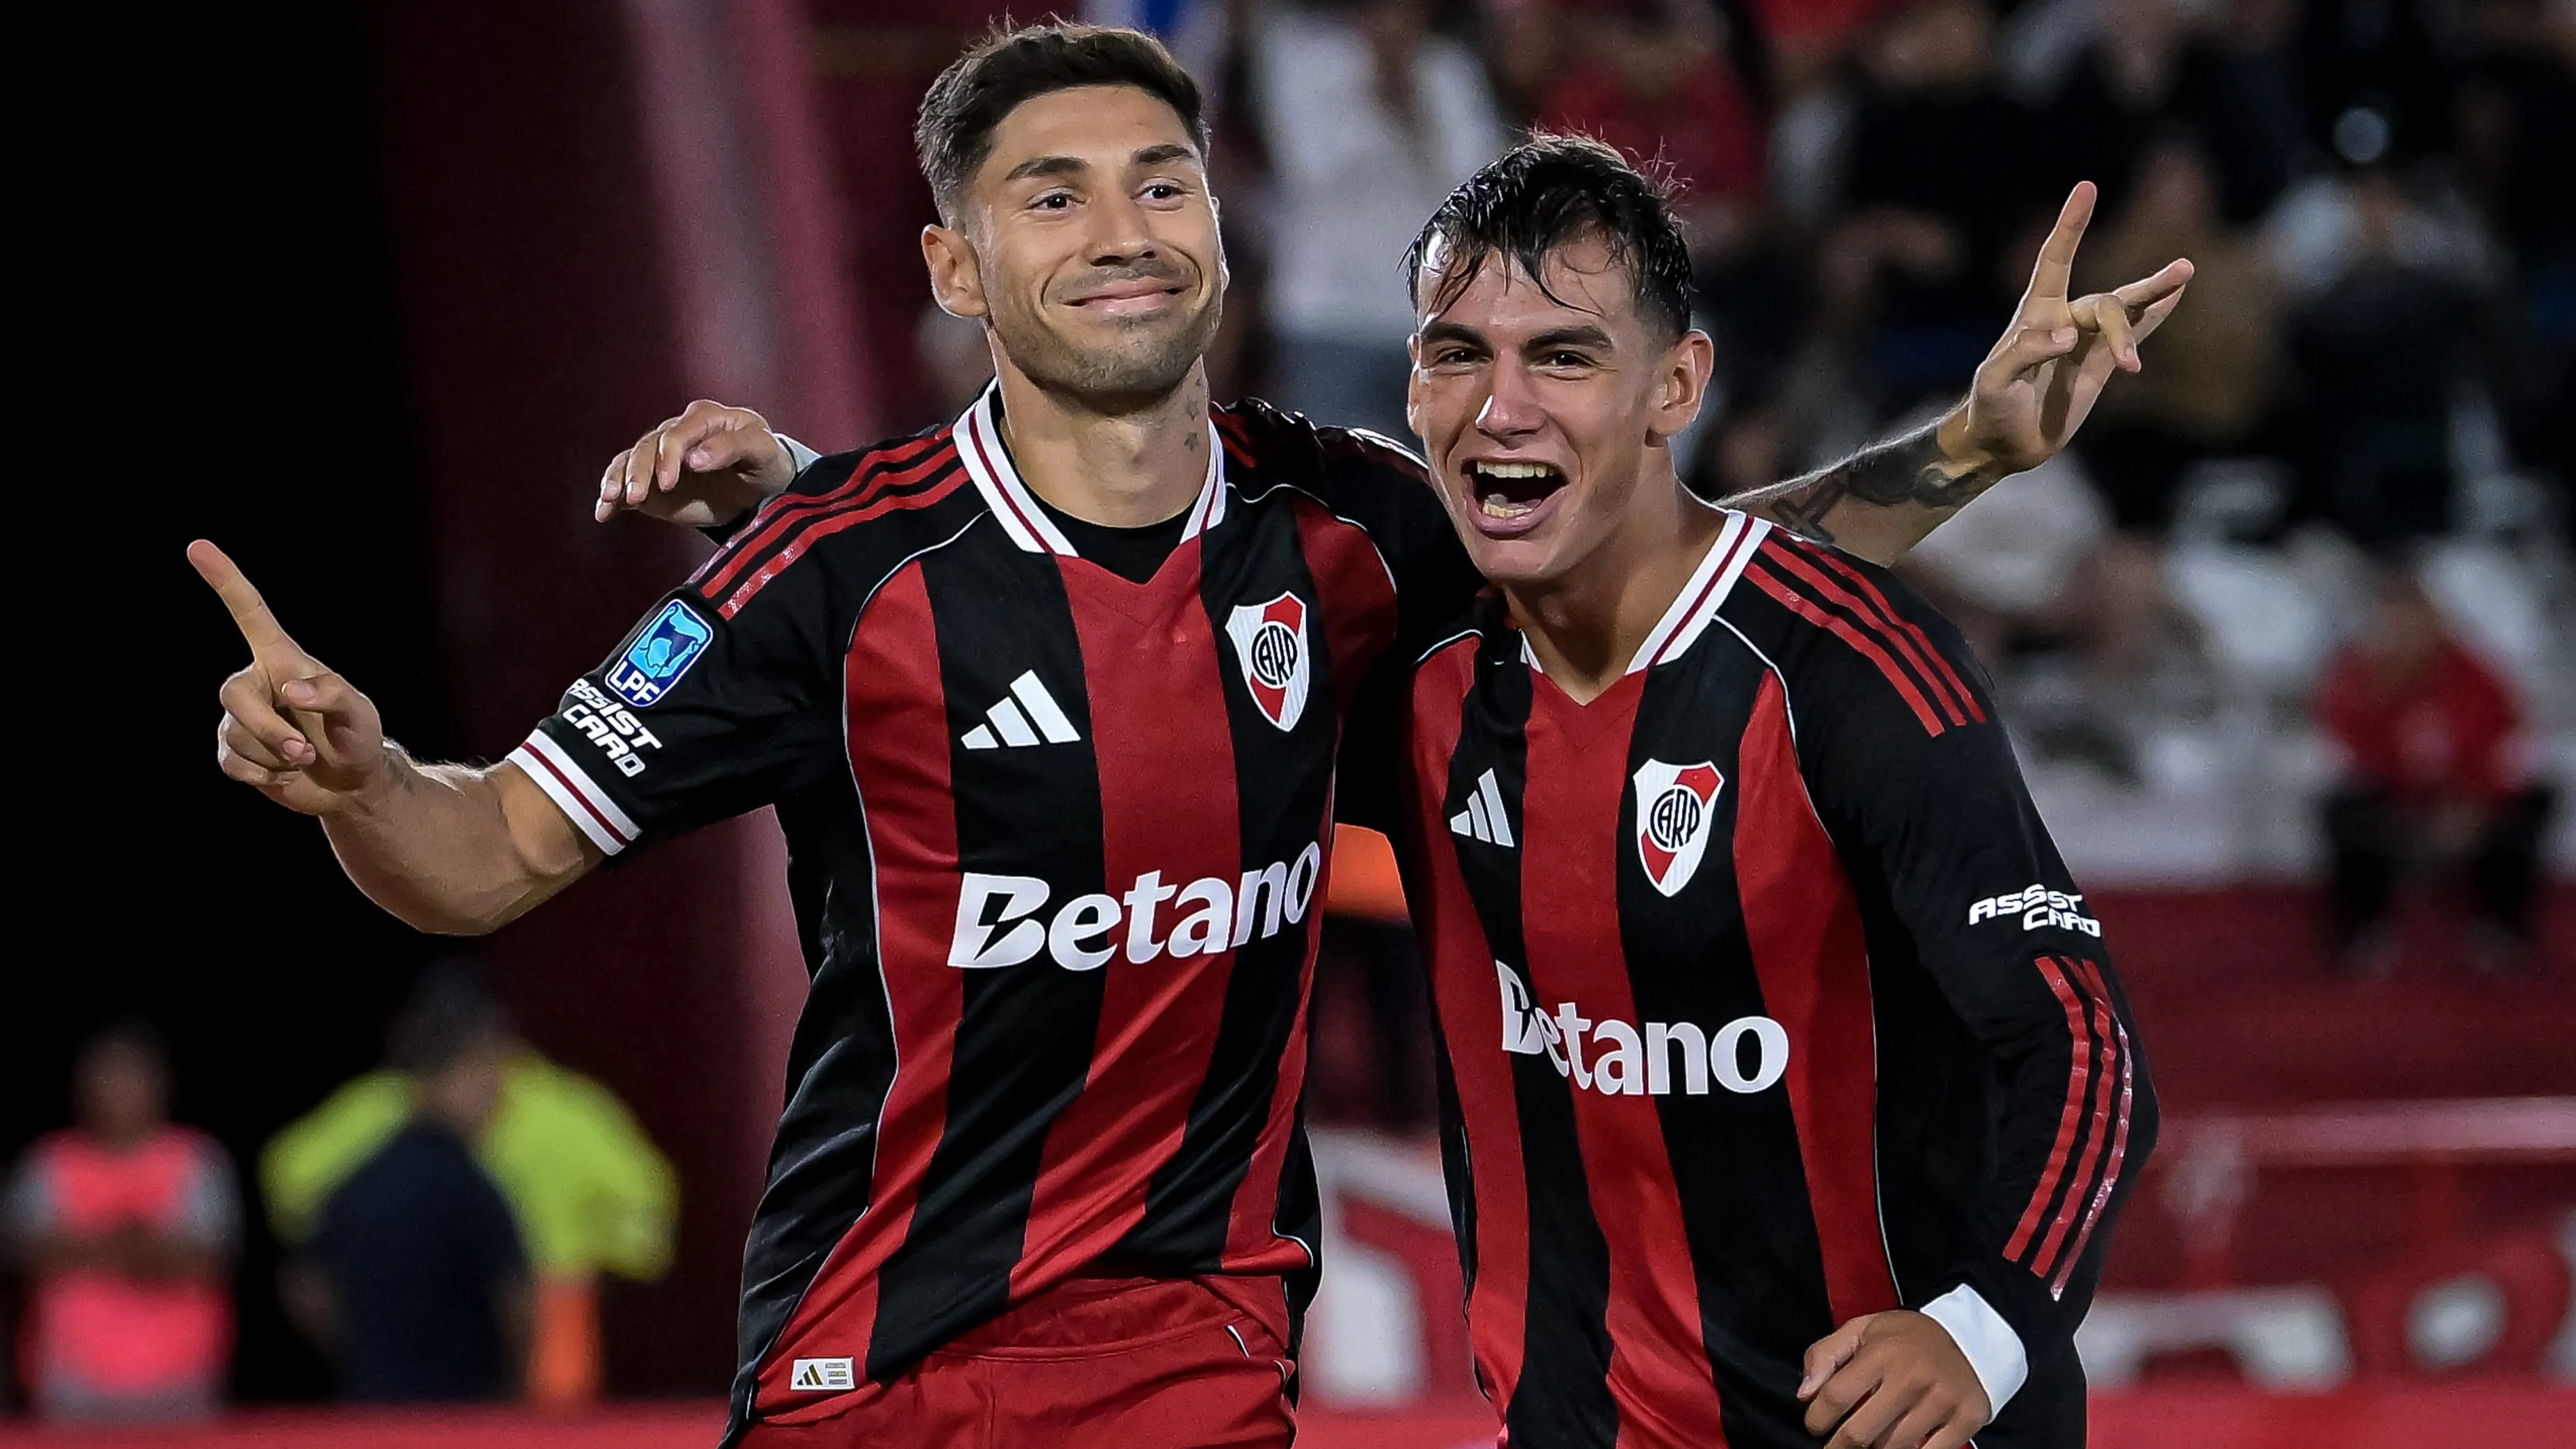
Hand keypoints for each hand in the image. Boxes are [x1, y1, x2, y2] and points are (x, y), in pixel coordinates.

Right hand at [192, 540, 387, 815]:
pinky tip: (283, 774)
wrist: (350, 784)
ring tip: (304, 758)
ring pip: (235, 735)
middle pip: (233, 695)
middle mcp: (255, 681)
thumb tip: (289, 691)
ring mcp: (240, 716)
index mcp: (283, 659)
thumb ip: (332, 694)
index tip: (197, 547)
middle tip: (305, 750)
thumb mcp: (360, 714)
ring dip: (275, 757)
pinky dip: (263, 776)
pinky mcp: (232, 749)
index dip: (225, 580)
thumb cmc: (358, 737)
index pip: (250, 614)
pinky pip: (231, 763)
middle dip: (269, 730)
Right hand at [597, 400, 794, 526]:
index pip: (678, 433)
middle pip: (648, 446)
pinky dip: (612, 496)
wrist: (759, 487)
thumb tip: (696, 458)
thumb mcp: (762, 451)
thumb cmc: (763, 463)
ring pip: (632, 460)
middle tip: (637, 496)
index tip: (668, 482)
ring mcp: (661, 456)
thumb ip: (733, 448)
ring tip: (611, 499)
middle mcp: (677, 433)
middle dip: (639, 470)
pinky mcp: (652, 481)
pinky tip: (604, 512)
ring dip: (619, 479)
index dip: (669, 456)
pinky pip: (626, 482)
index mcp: (704, 418)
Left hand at [1800, 1309, 1990, 1448]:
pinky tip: (1900, 1444)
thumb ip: (1825, 1356)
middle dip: (1838, 1447)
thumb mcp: (1861, 1330)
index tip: (1814, 1424)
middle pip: (1860, 1434)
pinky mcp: (1965, 1419)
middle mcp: (1912, 1378)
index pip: (1834, 1397)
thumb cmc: (1905, 1338)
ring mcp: (1941, 1401)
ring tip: (1871, 1440)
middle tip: (1835, 1446)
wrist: (1968, 1337)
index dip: (1815, 1418)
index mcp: (1881, 1353)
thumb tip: (1805, 1394)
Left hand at [1943, 181, 2193, 478]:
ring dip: (2155, 295)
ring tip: (2186, 271)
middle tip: (2128, 367)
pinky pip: (2135, 331)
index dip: (2071, 225)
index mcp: (2035, 314)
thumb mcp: (1994, 383)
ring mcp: (2086, 340)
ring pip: (2126, 310)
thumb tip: (2068, 336)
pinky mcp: (2101, 365)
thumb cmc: (1990, 408)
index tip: (2087, 188)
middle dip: (2121, 330)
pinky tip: (2178, 294)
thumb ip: (2024, 354)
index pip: (2056, 259)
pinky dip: (2157, 312)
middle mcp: (2064, 318)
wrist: (2002, 443)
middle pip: (2104, 305)